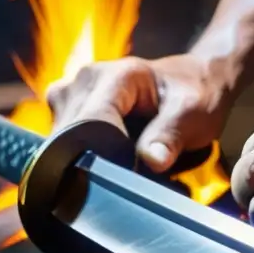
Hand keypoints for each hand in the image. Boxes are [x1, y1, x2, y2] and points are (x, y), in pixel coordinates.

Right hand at [47, 54, 234, 172]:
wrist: (189, 82)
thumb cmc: (194, 96)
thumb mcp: (193, 113)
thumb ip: (171, 134)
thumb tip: (153, 161)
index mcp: (118, 76)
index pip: (92, 122)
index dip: (104, 155)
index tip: (124, 177)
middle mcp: (84, 79)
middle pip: (70, 135)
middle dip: (92, 162)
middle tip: (124, 177)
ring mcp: (68, 92)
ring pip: (60, 142)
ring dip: (83, 161)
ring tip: (118, 166)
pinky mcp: (62, 107)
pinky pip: (59, 141)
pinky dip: (78, 156)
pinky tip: (103, 160)